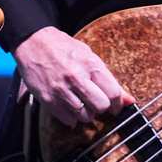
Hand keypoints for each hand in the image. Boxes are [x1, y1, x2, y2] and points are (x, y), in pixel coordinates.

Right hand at [13, 28, 128, 126]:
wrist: (32, 42)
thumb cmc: (62, 47)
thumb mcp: (89, 56)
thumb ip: (109, 79)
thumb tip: (128, 100)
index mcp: (90, 65)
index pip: (113, 93)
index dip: (118, 103)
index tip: (115, 105)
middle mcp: (77, 78)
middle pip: (101, 107)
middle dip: (102, 107)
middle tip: (97, 102)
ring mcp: (61, 90)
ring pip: (85, 116)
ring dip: (86, 113)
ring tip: (81, 102)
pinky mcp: (48, 100)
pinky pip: (68, 119)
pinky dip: (71, 117)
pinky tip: (70, 105)